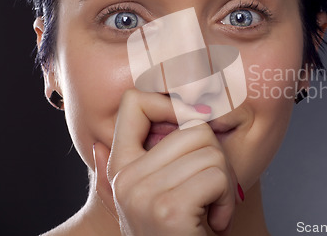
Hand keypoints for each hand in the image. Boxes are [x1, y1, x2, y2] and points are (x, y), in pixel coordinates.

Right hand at [93, 89, 239, 235]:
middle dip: (215, 158)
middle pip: (194, 128)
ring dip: (224, 182)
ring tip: (209, 208)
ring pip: (211, 151)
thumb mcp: (152, 196)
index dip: (171, 104)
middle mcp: (125, 177)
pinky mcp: (169, 208)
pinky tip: (213, 221)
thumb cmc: (177, 231)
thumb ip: (135, 167)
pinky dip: (227, 200)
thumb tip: (99, 143)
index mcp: (120, 167)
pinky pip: (217, 176)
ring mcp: (143, 192)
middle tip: (209, 190)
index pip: (134, 103)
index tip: (193, 124)